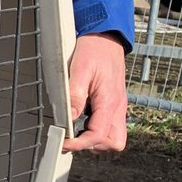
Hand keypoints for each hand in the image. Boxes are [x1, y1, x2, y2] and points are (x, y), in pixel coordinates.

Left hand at [62, 32, 127, 152]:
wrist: (106, 37)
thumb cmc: (94, 50)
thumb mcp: (80, 69)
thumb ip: (75, 94)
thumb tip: (70, 117)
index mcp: (109, 101)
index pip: (98, 135)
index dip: (80, 144)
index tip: (65, 142)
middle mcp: (117, 107)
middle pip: (113, 142)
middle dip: (93, 145)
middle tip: (74, 137)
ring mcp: (117, 106)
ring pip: (113, 136)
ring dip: (95, 138)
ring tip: (77, 129)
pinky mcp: (114, 104)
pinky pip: (110, 125)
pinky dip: (97, 129)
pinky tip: (83, 120)